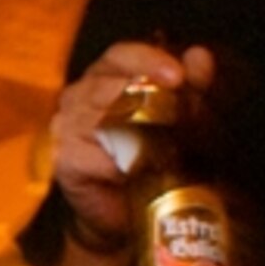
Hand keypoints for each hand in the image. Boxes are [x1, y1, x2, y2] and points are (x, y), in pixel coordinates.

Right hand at [44, 39, 207, 248]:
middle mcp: (80, 95)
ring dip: (140, 138)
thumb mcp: (183, 119)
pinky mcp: (63, 158)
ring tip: (167, 153)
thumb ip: (192, 86)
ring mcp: (66, 126)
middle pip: (110, 86)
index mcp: (107, 76)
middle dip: (152, 104)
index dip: (148, 61)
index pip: (121, 55)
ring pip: (103, 121)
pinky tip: (136, 174)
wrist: (127, 210)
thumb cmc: (153, 157)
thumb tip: (200, 57)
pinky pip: (95, 157)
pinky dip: (121, 167)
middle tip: (186, 121)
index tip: (178, 75)